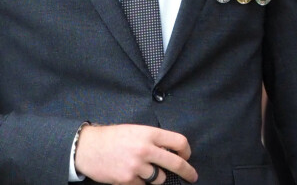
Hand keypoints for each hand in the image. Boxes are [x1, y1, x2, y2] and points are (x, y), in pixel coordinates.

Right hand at [75, 124, 198, 183]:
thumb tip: (171, 151)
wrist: (90, 148)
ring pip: (160, 178)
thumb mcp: (138, 130)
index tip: (187, 156)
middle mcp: (146, 149)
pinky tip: (133, 175)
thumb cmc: (115, 137)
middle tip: (193, 176)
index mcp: (150, 134)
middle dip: (187, 171)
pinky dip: (141, 183)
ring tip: (145, 169)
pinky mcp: (127, 180)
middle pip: (175, 163)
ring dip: (157, 177)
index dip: (186, 150)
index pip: (179, 141)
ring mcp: (137, 166)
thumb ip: (154, 139)